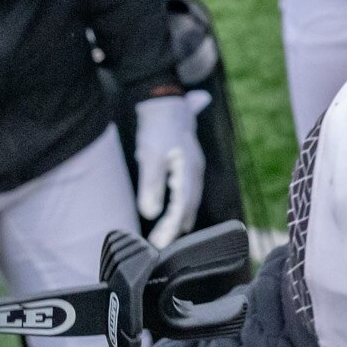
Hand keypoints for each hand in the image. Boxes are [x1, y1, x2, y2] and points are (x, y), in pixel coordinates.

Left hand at [133, 89, 207, 247]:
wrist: (165, 102)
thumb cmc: (157, 129)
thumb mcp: (150, 157)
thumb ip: (151, 186)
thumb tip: (150, 213)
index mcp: (189, 171)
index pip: (182, 207)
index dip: (171, 227)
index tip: (158, 243)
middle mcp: (196, 172)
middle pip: (189, 207)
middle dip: (176, 227)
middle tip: (161, 244)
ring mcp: (195, 167)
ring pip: (191, 200)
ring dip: (179, 218)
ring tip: (167, 234)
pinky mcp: (189, 164)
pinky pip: (189, 191)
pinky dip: (181, 205)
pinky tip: (174, 211)